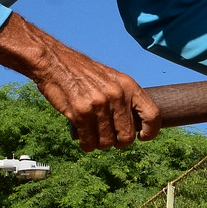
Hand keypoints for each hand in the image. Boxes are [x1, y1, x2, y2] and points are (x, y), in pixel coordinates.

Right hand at [0, 13, 160, 150]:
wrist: (54, 62)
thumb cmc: (83, 73)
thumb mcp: (111, 78)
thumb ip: (124, 98)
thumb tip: (136, 125)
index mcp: (128, 85)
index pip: (152, 115)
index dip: (150, 132)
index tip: (142, 137)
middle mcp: (116, 95)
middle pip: (127, 136)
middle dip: (118, 142)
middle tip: (110, 138)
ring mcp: (98, 105)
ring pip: (107, 142)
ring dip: (100, 144)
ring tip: (94, 135)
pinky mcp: (80, 113)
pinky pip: (89, 142)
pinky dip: (87, 145)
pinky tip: (85, 139)